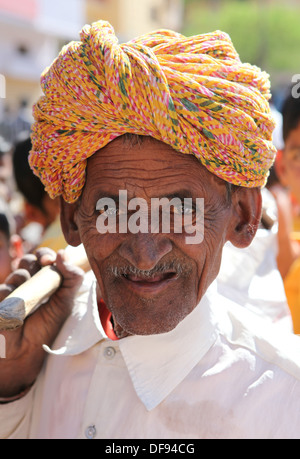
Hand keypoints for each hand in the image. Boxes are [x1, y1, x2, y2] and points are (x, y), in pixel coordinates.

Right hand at [0, 248, 83, 398]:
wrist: (27, 350)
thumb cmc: (47, 326)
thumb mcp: (65, 301)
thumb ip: (72, 277)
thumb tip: (63, 252)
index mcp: (46, 282)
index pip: (45, 259)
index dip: (46, 256)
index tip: (50, 260)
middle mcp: (28, 284)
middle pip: (29, 260)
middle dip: (35, 261)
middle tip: (41, 268)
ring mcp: (13, 291)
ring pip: (18, 273)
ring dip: (25, 279)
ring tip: (30, 296)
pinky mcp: (0, 299)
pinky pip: (4, 288)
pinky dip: (10, 293)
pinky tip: (15, 304)